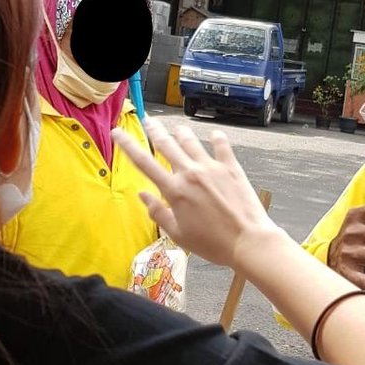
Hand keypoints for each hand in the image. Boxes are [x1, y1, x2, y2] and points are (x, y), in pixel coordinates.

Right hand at [112, 119, 278, 267]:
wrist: (247, 240)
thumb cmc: (212, 243)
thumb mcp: (178, 234)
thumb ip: (158, 212)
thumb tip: (142, 195)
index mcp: (174, 190)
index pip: (144, 162)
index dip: (128, 145)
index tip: (117, 133)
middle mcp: (190, 173)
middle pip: (166, 144)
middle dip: (154, 130)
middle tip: (148, 120)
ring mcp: (212, 168)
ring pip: (191, 141)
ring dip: (181, 132)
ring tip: (177, 129)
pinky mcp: (231, 168)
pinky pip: (221, 145)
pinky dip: (216, 138)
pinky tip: (214, 135)